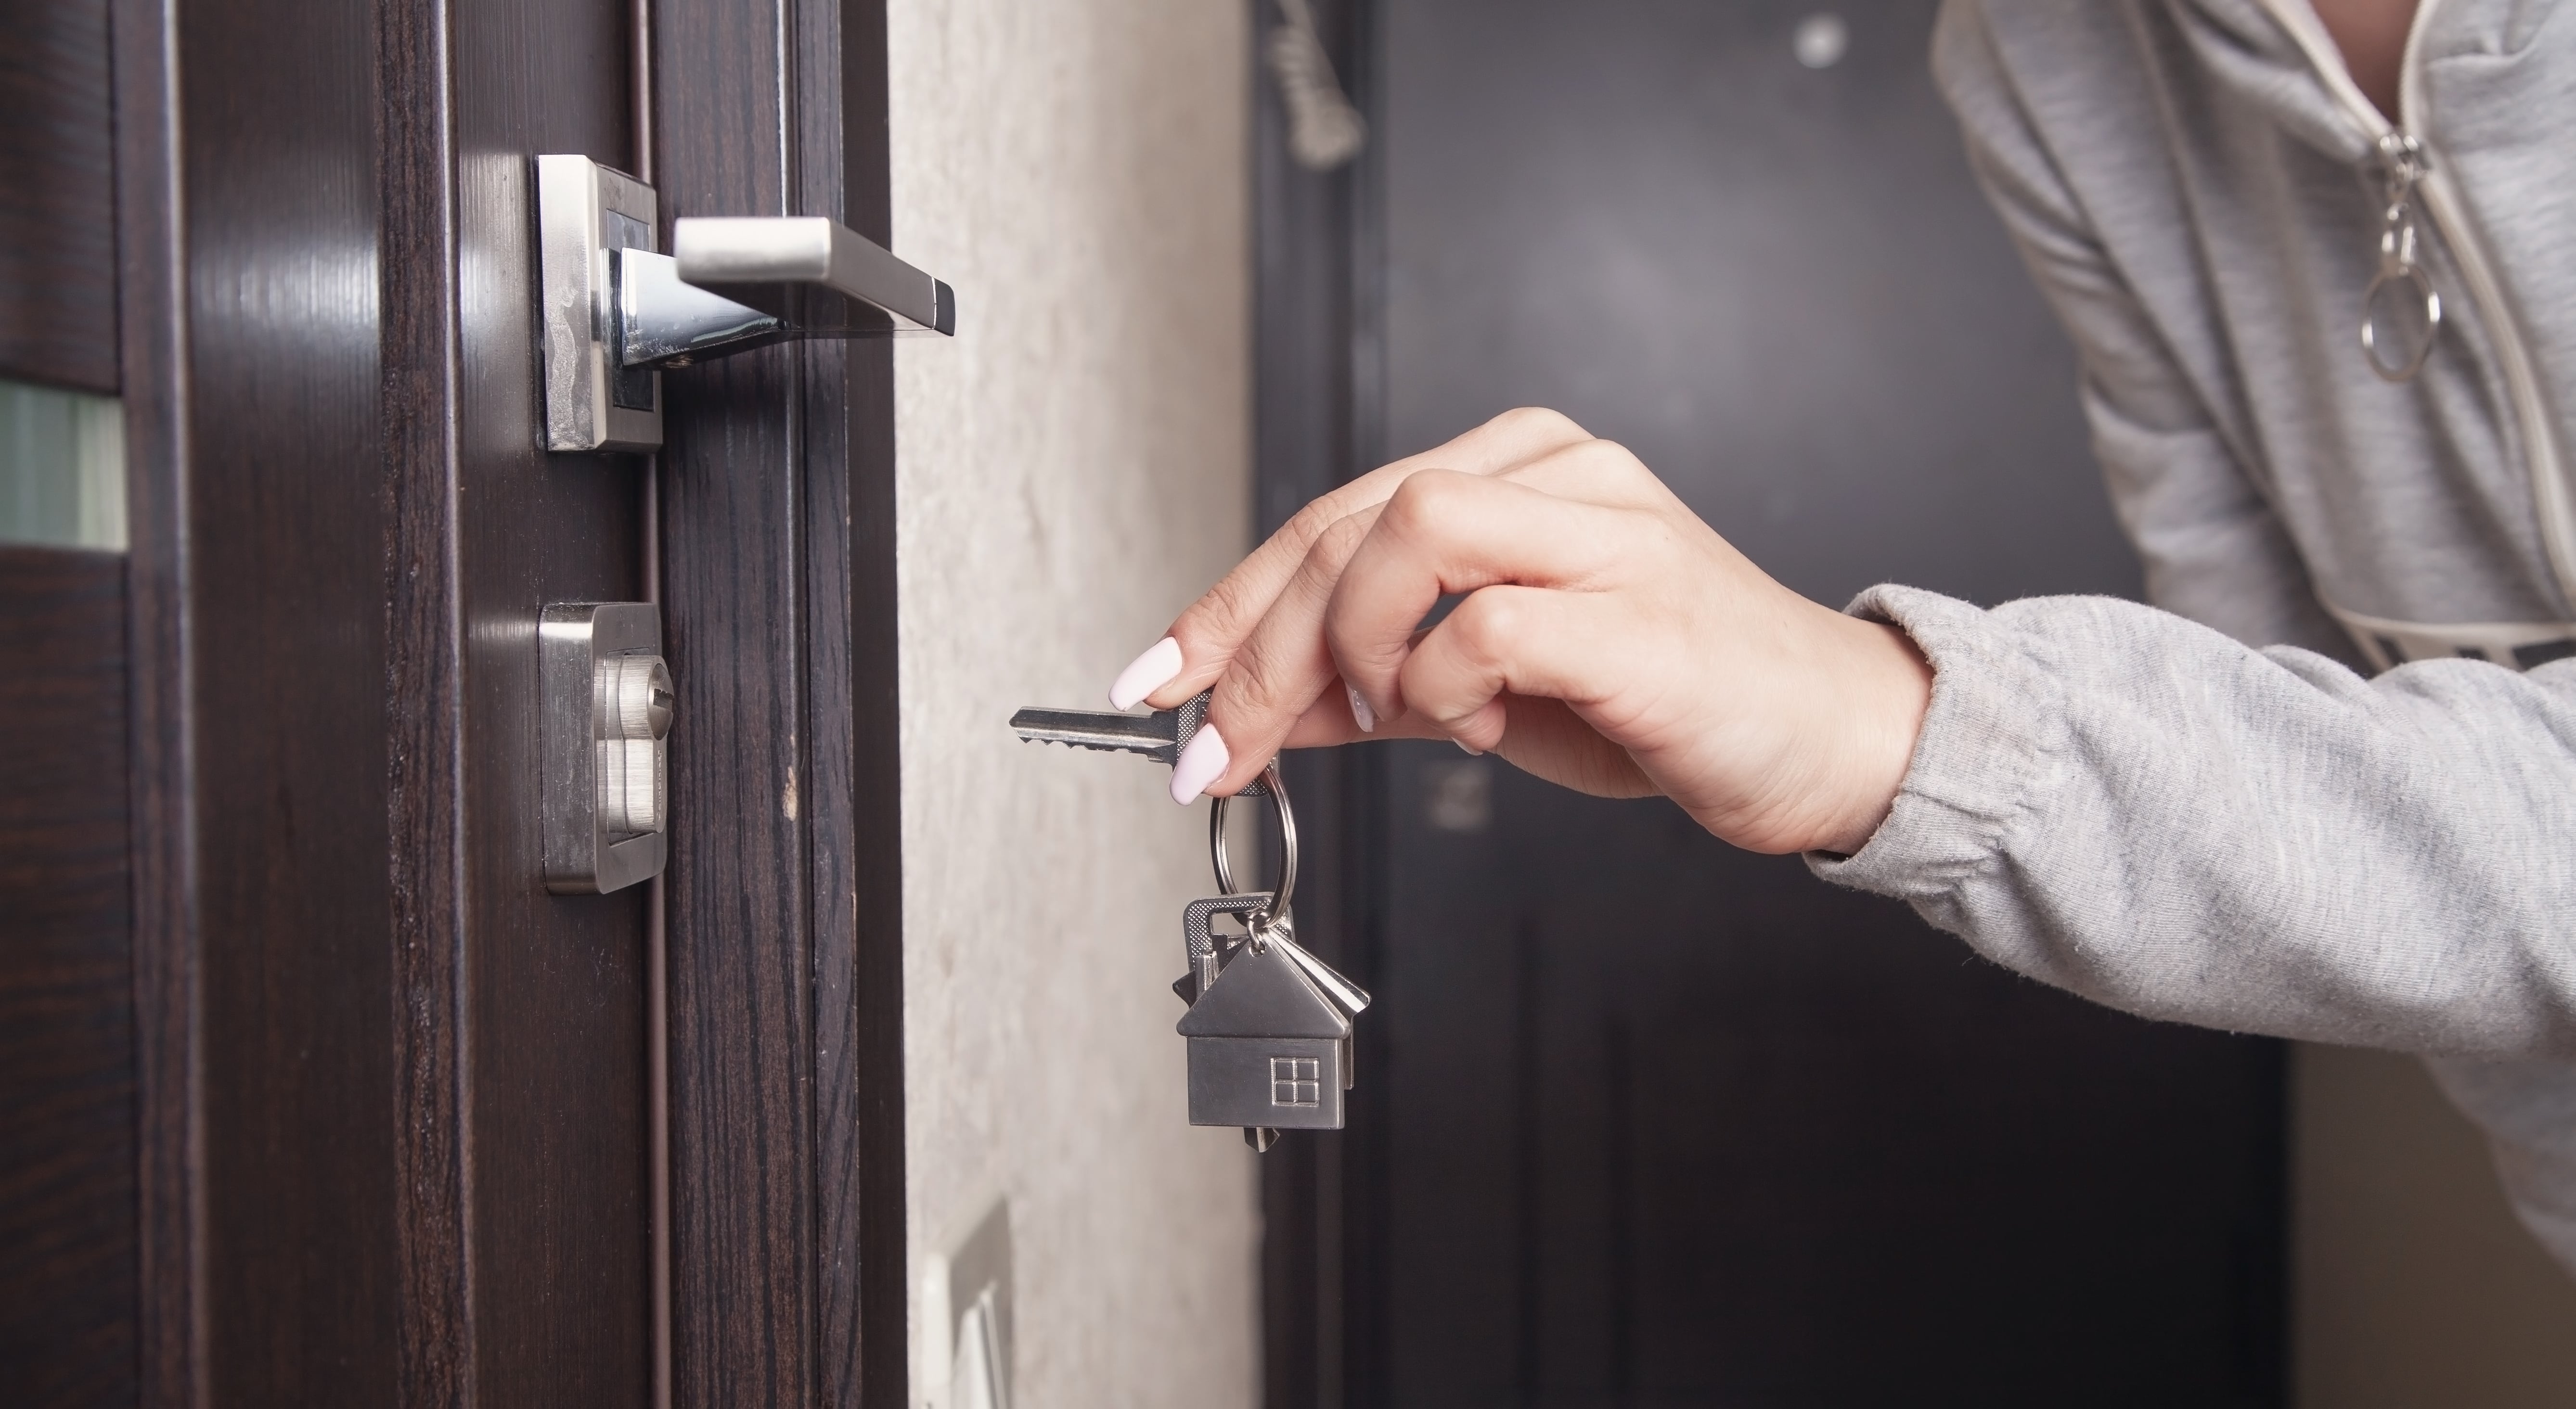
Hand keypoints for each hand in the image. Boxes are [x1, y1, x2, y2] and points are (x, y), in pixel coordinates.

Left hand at [1108, 408, 1932, 855]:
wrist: (1823, 739)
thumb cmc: (1664, 703)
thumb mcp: (1482, 694)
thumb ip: (1372, 685)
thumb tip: (1254, 710)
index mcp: (1517, 468)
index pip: (1331, 514)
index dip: (1227, 601)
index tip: (1157, 677)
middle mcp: (1557, 472)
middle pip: (1349, 520)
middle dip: (1256, 645)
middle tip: (1223, 742)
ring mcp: (1604, 527)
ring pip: (1407, 532)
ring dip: (1354, 647)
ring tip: (1391, 718)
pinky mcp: (1636, 606)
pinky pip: (1484, 623)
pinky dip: (1444, 689)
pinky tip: (1473, 728)